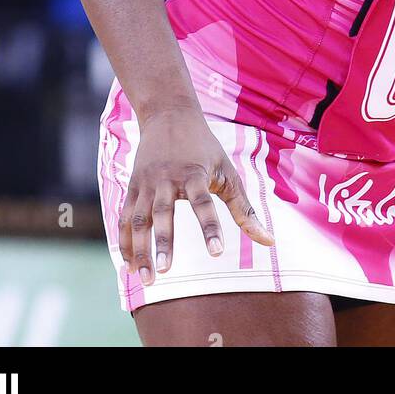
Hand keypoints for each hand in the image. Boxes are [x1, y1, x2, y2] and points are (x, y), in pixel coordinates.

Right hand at [120, 105, 274, 285]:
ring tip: (146, 279)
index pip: (203, 203)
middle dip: (163, 242)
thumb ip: (244, 209)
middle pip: (162, 213)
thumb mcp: (228, 172)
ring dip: (140, 249)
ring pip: (138, 219)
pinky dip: (125, 242)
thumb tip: (269, 241)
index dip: (210, 228)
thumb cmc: (205, 148)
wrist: (169, 115)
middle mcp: (167, 177)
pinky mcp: (132, 186)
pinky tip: (131, 266)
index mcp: (195, 172)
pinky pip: (124, 218)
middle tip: (165, 271)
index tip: (217, 252)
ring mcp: (146, 182)